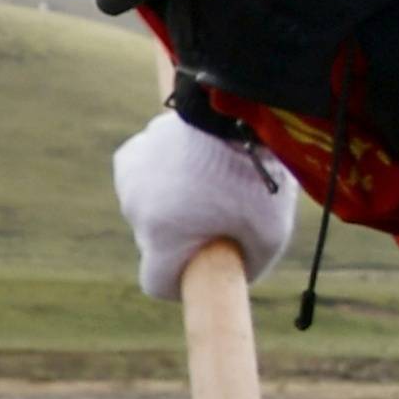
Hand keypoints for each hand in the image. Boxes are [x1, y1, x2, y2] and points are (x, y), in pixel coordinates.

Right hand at [115, 109, 292, 302]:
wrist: (236, 115)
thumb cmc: (256, 176)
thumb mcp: (271, 233)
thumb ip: (250, 264)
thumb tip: (237, 274)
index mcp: (163, 239)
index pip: (157, 284)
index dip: (180, 284)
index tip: (200, 273)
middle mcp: (136, 214)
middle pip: (155, 244)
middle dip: (180, 238)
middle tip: (218, 217)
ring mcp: (128, 184)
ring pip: (148, 211)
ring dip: (170, 206)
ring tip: (206, 184)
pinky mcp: (127, 157)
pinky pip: (142, 182)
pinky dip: (161, 178)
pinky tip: (188, 165)